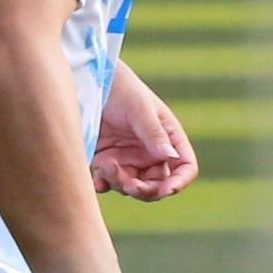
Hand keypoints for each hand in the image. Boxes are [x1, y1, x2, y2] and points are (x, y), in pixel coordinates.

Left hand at [90, 71, 197, 200]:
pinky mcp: (106, 162)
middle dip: (145, 189)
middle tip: (129, 185)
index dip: (179, 182)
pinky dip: (103, 185)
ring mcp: (128, 159)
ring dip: (120, 182)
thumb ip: (155, 134)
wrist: (89, 82)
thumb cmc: (121, 89)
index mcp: (169, 139)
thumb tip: (172, 157)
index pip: (184, 167)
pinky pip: (108, 183)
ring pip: (131, 186)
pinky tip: (97, 178)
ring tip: (105, 164)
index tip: (166, 190)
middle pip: (157, 185)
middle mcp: (151, 153)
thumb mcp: (140, 110)